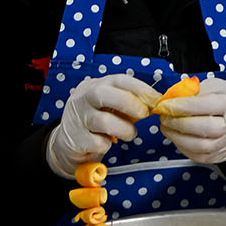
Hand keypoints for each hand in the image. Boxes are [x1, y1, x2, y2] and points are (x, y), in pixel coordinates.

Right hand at [46, 74, 160, 178]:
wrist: (69, 141)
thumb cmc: (97, 119)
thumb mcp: (110, 105)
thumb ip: (129, 101)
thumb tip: (156, 104)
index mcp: (95, 85)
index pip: (118, 80)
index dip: (141, 88)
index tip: (157, 99)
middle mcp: (83, 98)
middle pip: (104, 94)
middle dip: (130, 104)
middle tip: (144, 114)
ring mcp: (77, 118)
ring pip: (105, 122)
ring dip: (125, 130)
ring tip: (129, 133)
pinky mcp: (75, 139)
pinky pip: (99, 143)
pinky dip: (108, 145)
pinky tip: (107, 142)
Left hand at [156, 75, 225, 164]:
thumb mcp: (218, 87)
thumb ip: (196, 90)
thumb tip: (173, 98)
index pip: (203, 105)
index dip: (179, 105)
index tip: (164, 104)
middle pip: (200, 127)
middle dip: (176, 122)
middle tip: (164, 115)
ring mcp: (224, 144)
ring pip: (196, 145)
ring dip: (175, 136)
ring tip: (167, 126)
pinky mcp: (216, 157)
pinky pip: (194, 155)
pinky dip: (181, 145)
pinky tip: (176, 135)